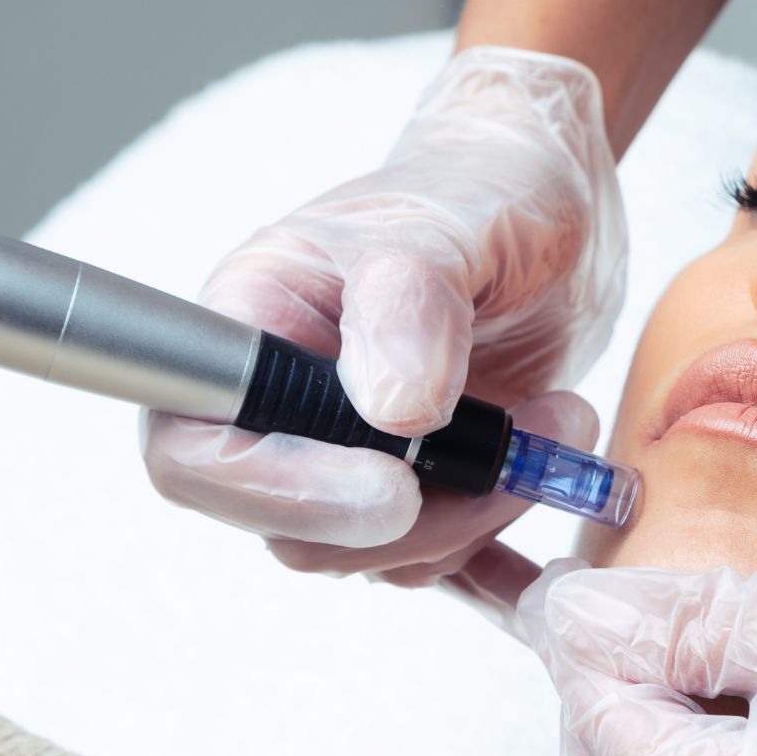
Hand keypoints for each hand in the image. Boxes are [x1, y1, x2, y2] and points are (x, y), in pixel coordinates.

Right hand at [141, 46, 624, 580]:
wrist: (544, 207)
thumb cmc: (478, 192)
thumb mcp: (449, 227)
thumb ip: (409, 303)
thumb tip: (391, 411)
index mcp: (251, 337)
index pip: (196, 456)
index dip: (278, 493)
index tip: (395, 485)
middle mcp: (285, 412)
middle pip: (298, 534)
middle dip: (419, 515)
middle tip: (520, 448)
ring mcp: (352, 460)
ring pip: (382, 556)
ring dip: (482, 513)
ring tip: (560, 421)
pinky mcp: (422, 493)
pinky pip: (441, 563)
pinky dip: (502, 549)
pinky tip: (554, 493)